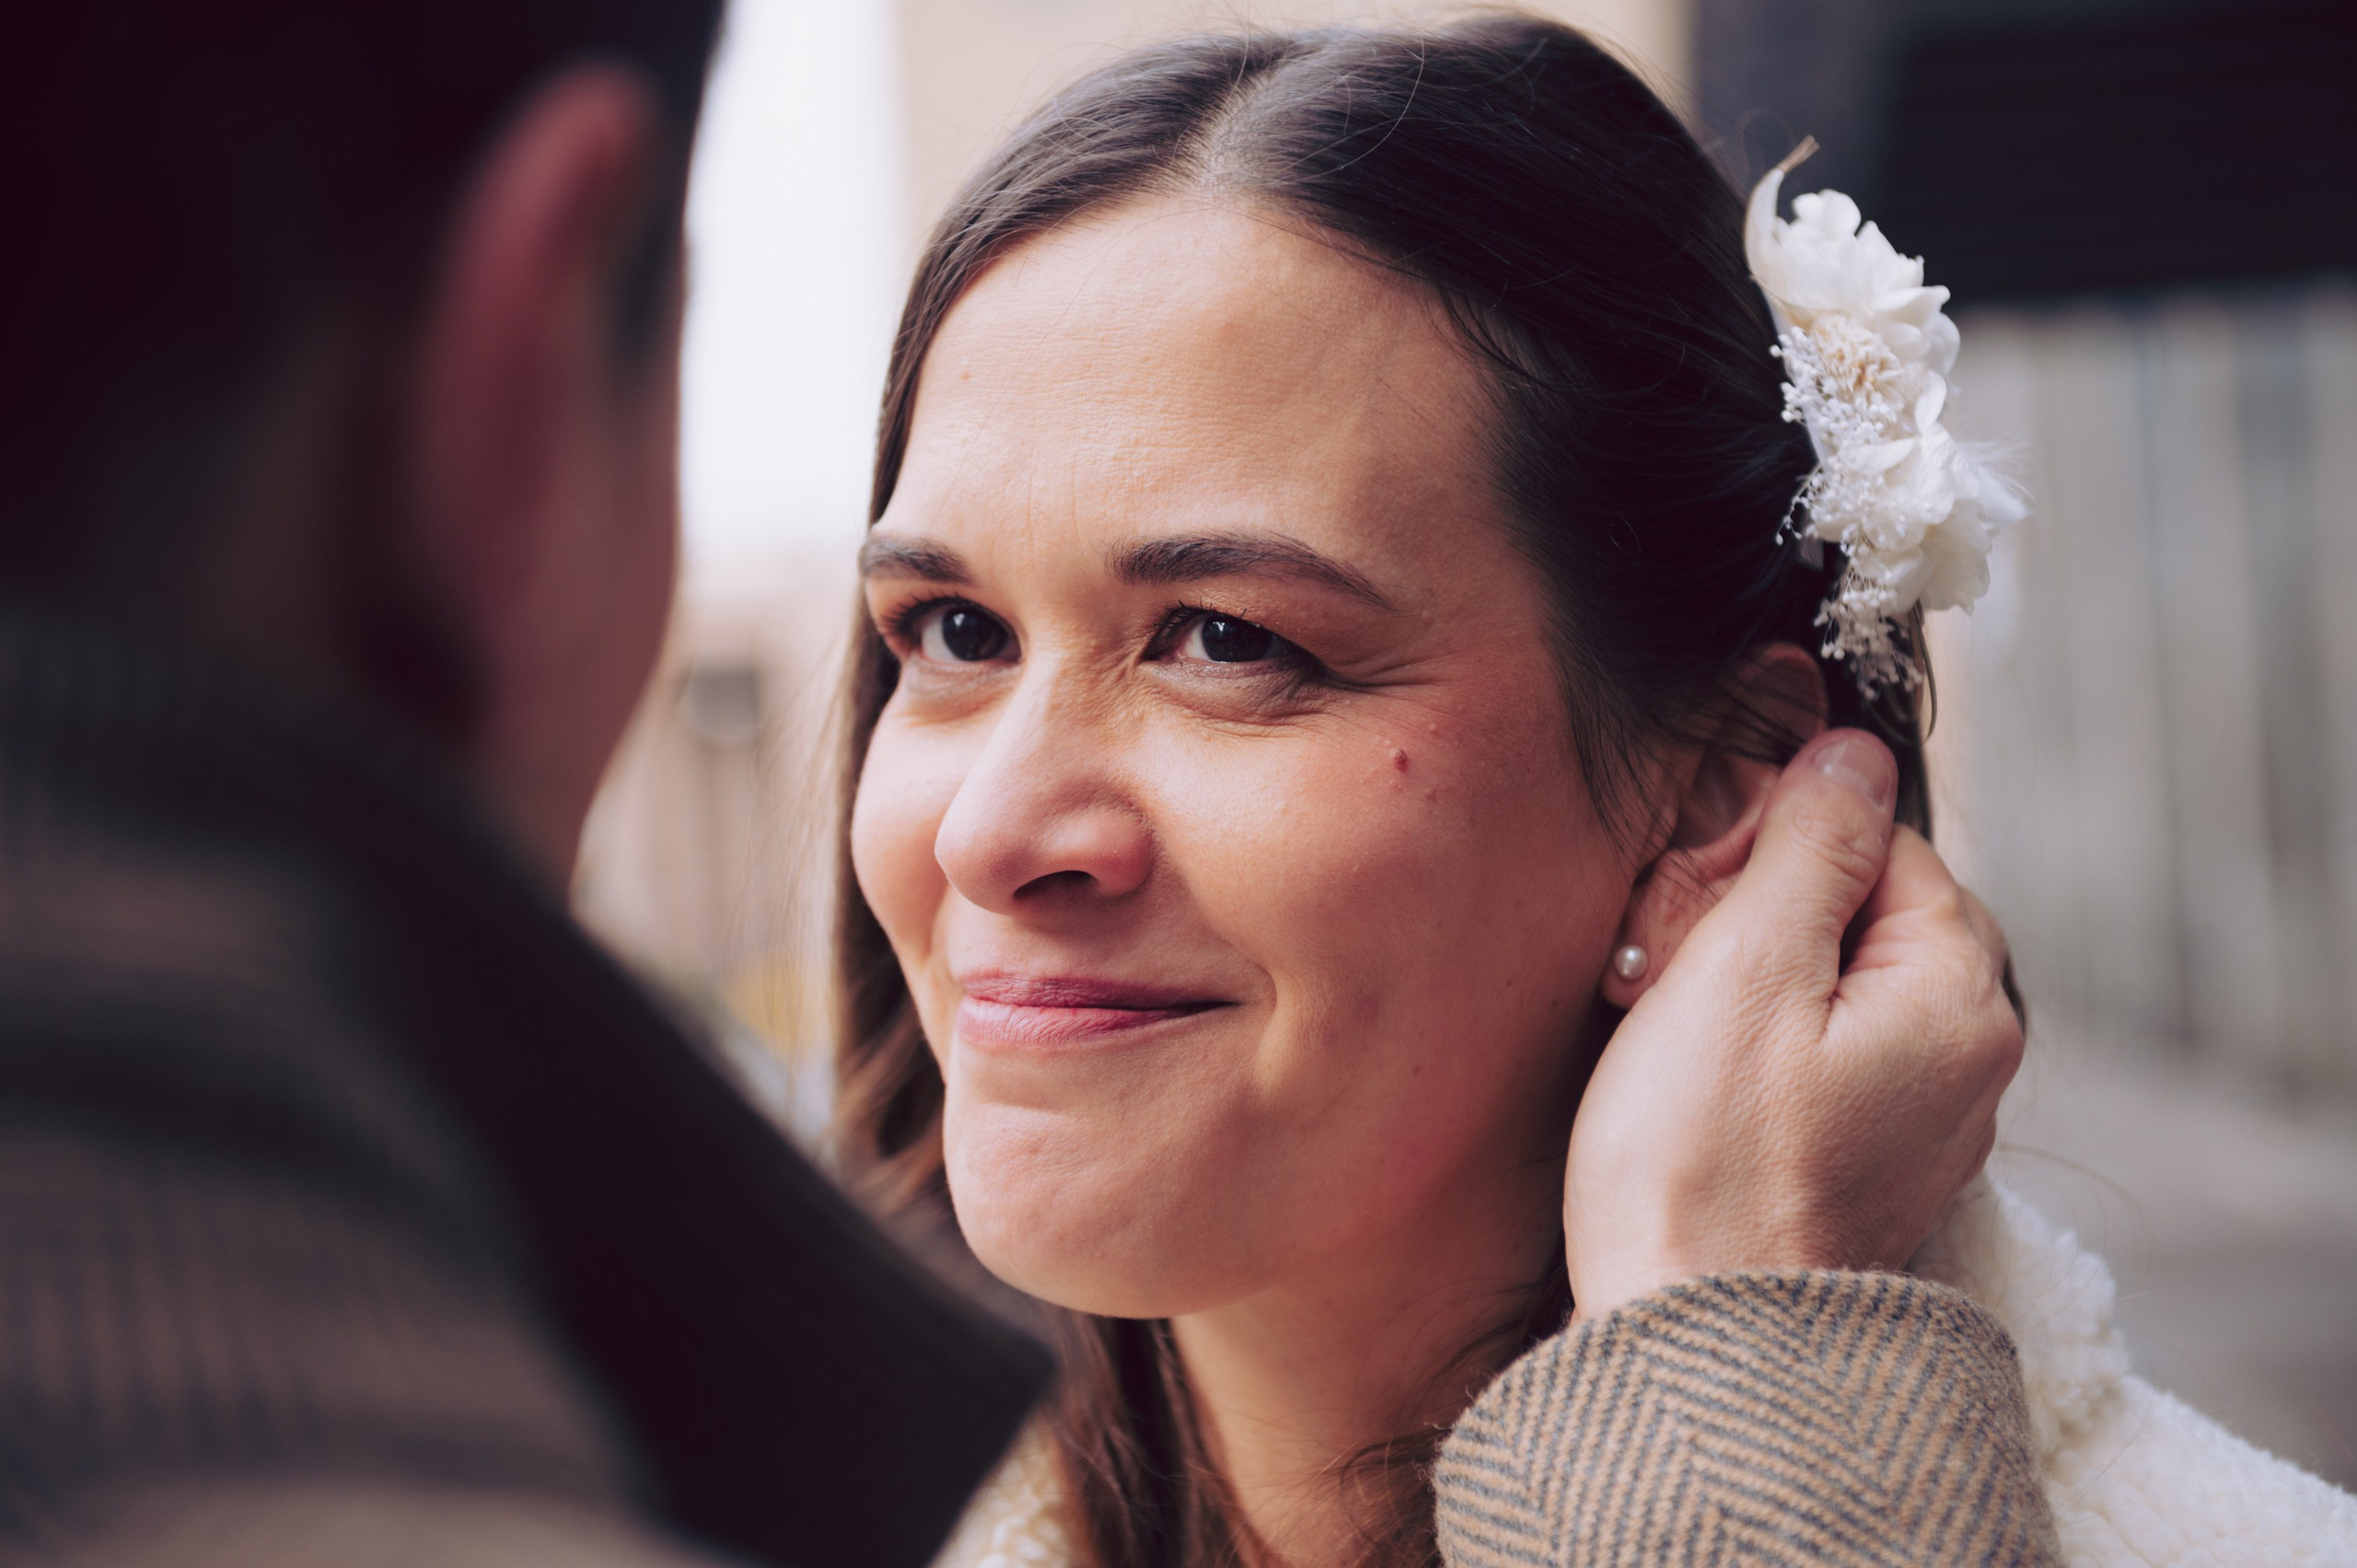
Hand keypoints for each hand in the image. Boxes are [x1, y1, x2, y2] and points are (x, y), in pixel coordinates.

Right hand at [1562, 729, 2021, 1322]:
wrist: (1694, 1345)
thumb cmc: (1704, 1163)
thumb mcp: (1744, 967)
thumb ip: (1809, 846)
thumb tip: (1854, 749)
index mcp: (1960, 995)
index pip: (1889, 845)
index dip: (1786, 844)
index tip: (1707, 890)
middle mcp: (1970, 1058)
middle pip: (1871, 915)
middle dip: (1771, 912)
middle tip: (1679, 952)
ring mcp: (1925, 1121)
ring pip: (1842, 986)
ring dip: (1757, 980)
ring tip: (1677, 1023)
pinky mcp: (1870, 1167)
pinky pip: (1827, 1059)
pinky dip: (1763, 1049)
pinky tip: (1701, 1081)